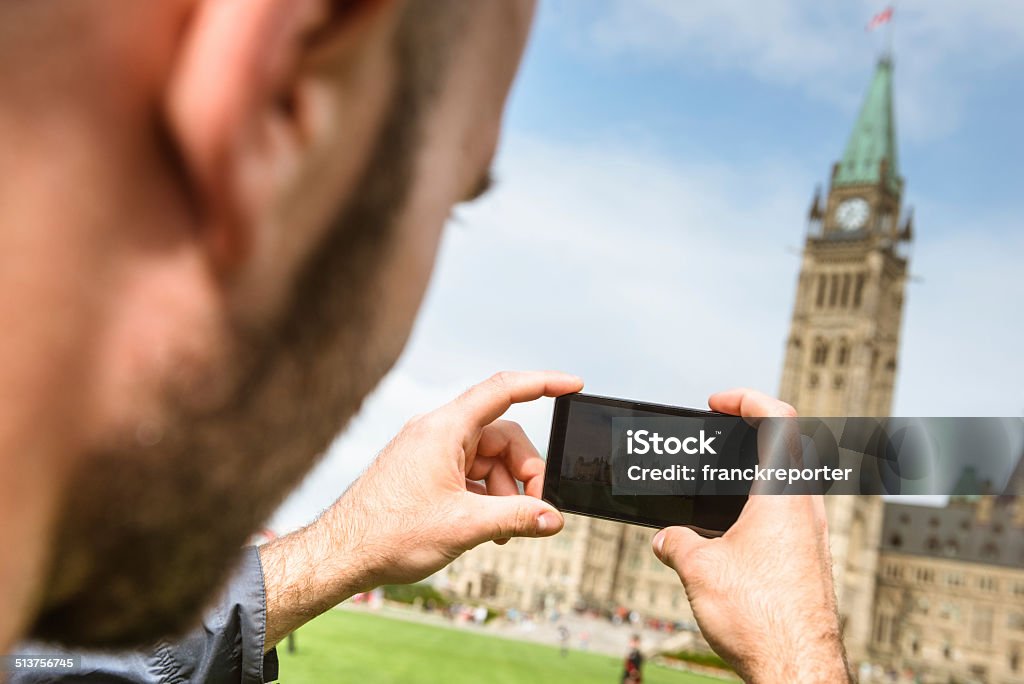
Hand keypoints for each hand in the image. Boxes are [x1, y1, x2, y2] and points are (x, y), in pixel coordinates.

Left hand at [329, 370, 580, 585]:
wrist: (341, 555)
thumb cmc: (388, 534)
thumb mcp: (464, 527)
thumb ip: (516, 518)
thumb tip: (553, 518)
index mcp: (445, 429)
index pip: (503, 390)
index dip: (543, 383)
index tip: (573, 385)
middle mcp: (438, 432)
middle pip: (503, 436)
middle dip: (524, 472)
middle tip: (533, 510)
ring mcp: (431, 452)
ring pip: (489, 459)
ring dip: (505, 491)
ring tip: (502, 530)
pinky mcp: (426, 472)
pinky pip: (471, 473)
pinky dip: (486, 495)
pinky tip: (486, 527)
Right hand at [652, 389, 849, 683]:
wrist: (797, 670)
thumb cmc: (760, 617)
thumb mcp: (698, 570)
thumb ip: (676, 541)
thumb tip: (666, 538)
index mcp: (784, 495)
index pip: (780, 419)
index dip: (747, 398)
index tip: (717, 404)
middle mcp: (806, 510)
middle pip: (786, 447)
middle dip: (748, 434)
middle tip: (715, 436)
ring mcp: (812, 537)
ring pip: (787, 484)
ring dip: (752, 475)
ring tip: (715, 486)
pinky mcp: (809, 562)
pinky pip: (785, 517)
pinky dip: (757, 508)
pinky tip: (728, 534)